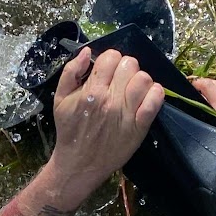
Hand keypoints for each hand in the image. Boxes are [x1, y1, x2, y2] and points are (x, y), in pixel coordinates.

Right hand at [48, 46, 163, 203]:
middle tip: (121, 80)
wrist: (78, 164)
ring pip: (144, 79)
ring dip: (140, 80)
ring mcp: (126, 113)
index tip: (108, 70)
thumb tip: (87, 52)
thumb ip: (71, 72)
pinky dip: (155, 94)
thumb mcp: (60, 99)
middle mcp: (110, 100)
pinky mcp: (139, 127)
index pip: (111, 57)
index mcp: (91, 90)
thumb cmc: (70, 130)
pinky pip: (155, 101)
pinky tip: (148, 96)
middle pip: (130, 64)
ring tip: (133, 89)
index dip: (111, 60)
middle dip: (125, 67)